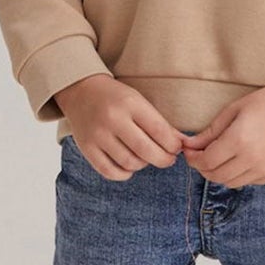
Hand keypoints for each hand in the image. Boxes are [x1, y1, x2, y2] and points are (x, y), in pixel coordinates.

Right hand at [54, 74, 186, 179]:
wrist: (81, 91)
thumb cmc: (117, 98)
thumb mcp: (140, 102)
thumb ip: (160, 123)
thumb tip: (183, 144)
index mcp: (130, 103)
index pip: (159, 131)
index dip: (173, 145)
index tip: (176, 148)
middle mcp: (113, 119)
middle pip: (146, 151)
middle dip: (163, 159)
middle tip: (168, 159)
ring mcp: (98, 135)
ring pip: (129, 163)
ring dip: (143, 165)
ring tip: (145, 157)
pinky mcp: (87, 148)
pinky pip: (110, 172)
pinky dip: (124, 174)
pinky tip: (129, 166)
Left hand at [179, 86, 264, 185]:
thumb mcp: (233, 111)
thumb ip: (210, 132)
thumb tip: (189, 146)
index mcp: (239, 140)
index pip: (206, 161)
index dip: (193, 159)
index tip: (189, 152)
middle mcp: (252, 159)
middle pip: (216, 176)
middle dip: (203, 168)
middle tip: (200, 156)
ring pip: (230, 182)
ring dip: (219, 173)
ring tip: (219, 157)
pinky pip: (247, 181)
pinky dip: (237, 174)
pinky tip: (239, 159)